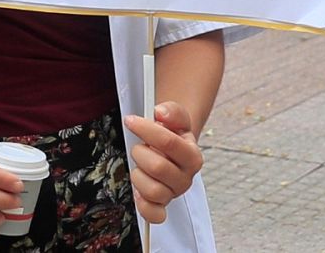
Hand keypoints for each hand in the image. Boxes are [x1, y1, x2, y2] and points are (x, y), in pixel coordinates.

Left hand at [125, 103, 203, 225]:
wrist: (173, 150)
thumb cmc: (173, 134)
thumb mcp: (176, 118)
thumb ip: (171, 111)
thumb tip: (160, 113)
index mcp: (193, 156)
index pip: (168, 142)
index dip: (146, 129)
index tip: (131, 120)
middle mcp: (187, 178)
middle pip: (158, 167)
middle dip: (140, 153)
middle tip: (139, 148)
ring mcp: (174, 194)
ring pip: (152, 191)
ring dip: (138, 175)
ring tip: (140, 166)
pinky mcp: (162, 207)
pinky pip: (153, 214)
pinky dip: (143, 204)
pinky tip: (139, 190)